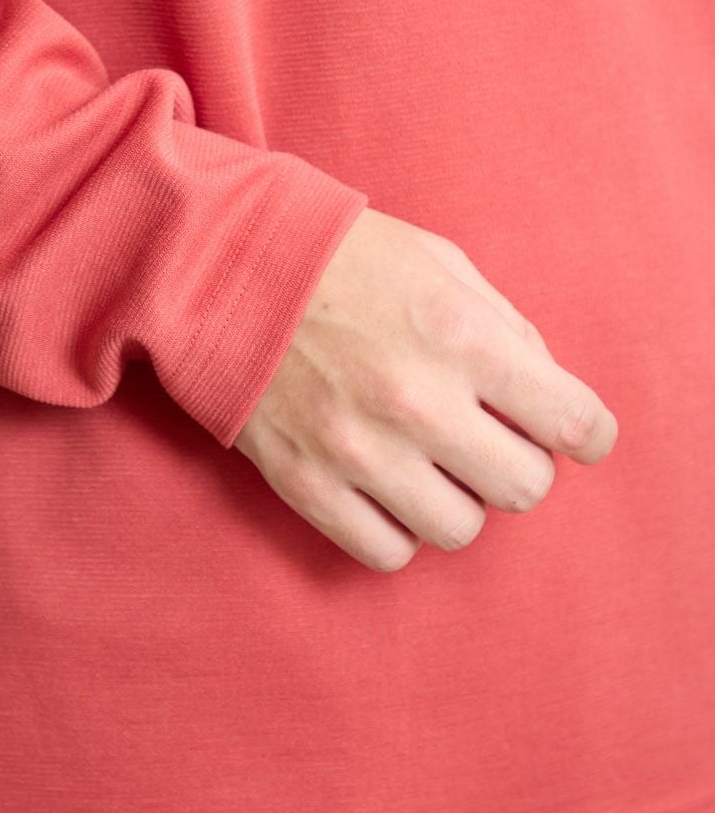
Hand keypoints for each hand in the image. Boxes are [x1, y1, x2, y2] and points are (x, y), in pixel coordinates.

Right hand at [233, 207, 617, 571]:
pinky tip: (388, 489)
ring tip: (430, 462)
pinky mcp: (306, 483)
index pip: (574, 424)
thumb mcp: (441, 262)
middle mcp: (416, 401)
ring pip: (460, 529)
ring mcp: (358, 450)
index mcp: (461, 336)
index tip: (574, 432)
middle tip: (488, 438)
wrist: (225, 269)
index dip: (587, 433)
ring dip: (458, 499)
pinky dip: (399, 529)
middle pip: (525, 487)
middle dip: (519, 462)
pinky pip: (387, 552)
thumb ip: (506, 328)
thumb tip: (544, 395)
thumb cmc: (341, 259)